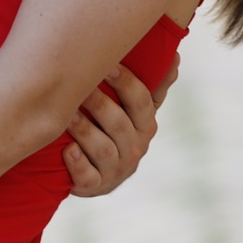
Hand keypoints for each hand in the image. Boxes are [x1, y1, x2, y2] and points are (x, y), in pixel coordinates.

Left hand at [64, 63, 169, 197]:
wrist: (94, 172)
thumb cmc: (114, 128)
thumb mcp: (134, 108)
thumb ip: (153, 84)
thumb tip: (175, 55)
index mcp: (145, 123)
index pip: (142, 101)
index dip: (126, 83)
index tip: (108, 66)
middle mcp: (135, 147)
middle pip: (119, 123)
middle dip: (99, 103)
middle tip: (79, 88)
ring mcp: (116, 169)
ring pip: (103, 149)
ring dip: (85, 131)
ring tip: (67, 116)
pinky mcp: (96, 186)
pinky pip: (89, 177)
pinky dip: (78, 164)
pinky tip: (68, 151)